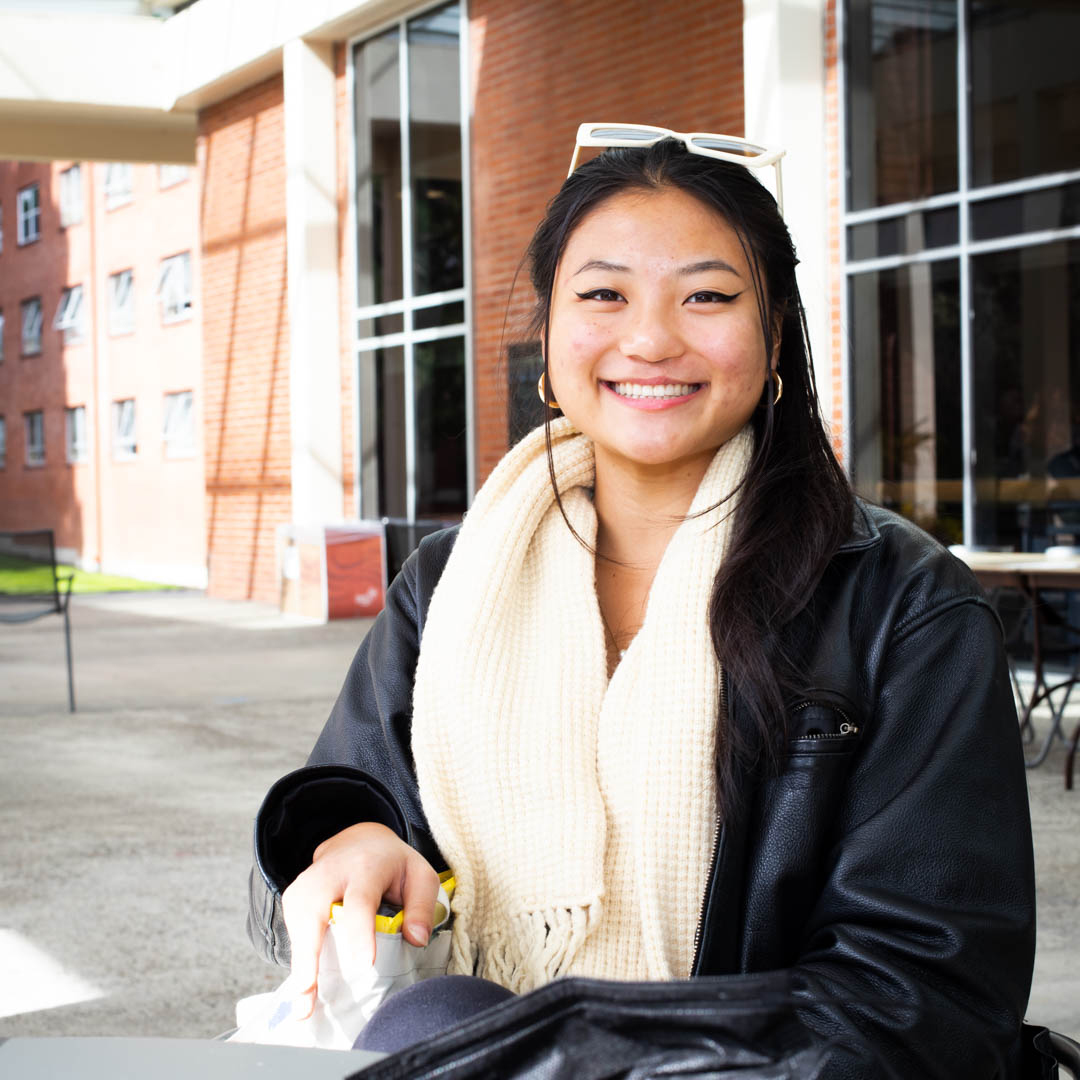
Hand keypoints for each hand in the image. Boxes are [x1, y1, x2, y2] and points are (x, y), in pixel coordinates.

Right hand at [281, 821, 439, 1018]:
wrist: (359, 839)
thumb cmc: (393, 864)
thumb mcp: (420, 875)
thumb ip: (422, 906)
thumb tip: (416, 940)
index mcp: (367, 867)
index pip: (361, 900)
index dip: (361, 933)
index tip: (365, 965)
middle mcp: (332, 871)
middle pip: (313, 909)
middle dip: (309, 951)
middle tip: (308, 992)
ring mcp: (308, 881)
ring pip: (297, 919)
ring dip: (298, 961)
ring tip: (303, 1003)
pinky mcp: (295, 894)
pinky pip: (292, 926)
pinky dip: (296, 955)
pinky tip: (304, 982)